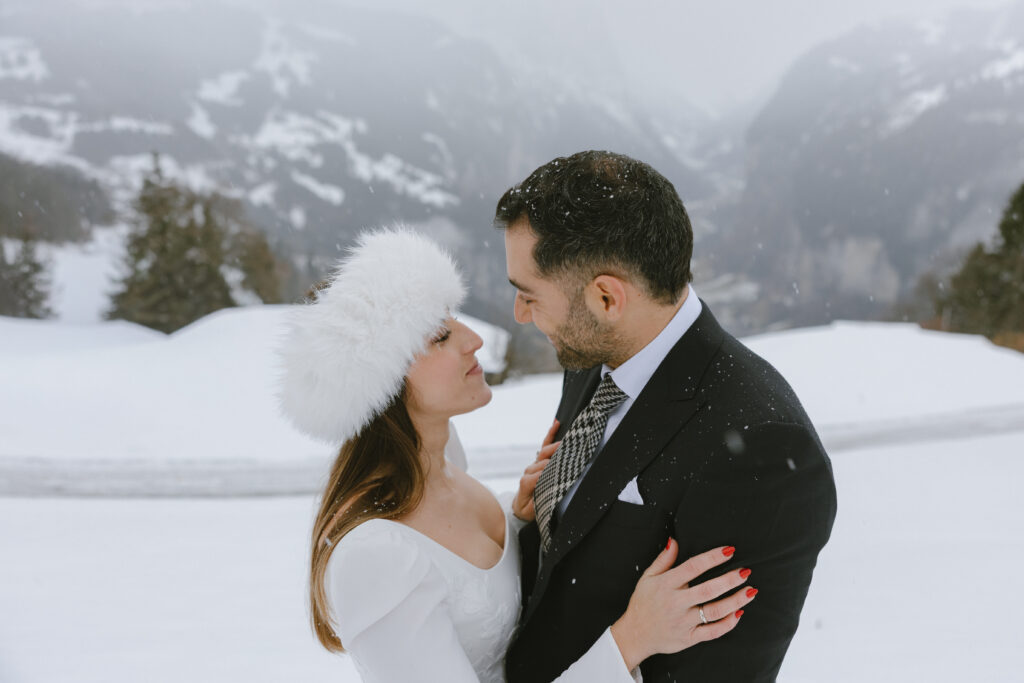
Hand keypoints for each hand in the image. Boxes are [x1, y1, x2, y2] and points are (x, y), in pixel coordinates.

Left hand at [511, 419, 560, 521]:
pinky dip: (550, 434)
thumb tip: (550, 495)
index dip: (552, 473)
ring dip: (556, 445)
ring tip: (569, 439)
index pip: (541, 474)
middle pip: (544, 460)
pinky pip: (543, 445)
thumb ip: (539, 502)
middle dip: (557, 457)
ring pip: (544, 451)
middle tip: (571, 454)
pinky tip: (556, 424)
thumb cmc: (528, 509)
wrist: (520, 507)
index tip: (564, 473)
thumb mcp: (532, 511)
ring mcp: (533, 464)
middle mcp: (529, 471)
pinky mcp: (537, 461)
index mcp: (527, 482)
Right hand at [610, 540, 757, 670]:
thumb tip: (675, 541)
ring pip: (714, 611)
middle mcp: (676, 603)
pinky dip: (728, 624)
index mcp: (666, 585)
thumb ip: (663, 560)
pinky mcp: (689, 638)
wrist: (635, 635)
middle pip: (708, 590)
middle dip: (729, 580)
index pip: (693, 567)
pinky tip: (739, 613)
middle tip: (745, 572)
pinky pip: (712, 632)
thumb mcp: (647, 577)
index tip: (729, 551)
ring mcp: (683, 622)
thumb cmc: (643, 603)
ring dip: (735, 601)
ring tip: (750, 591)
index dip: (712, 558)